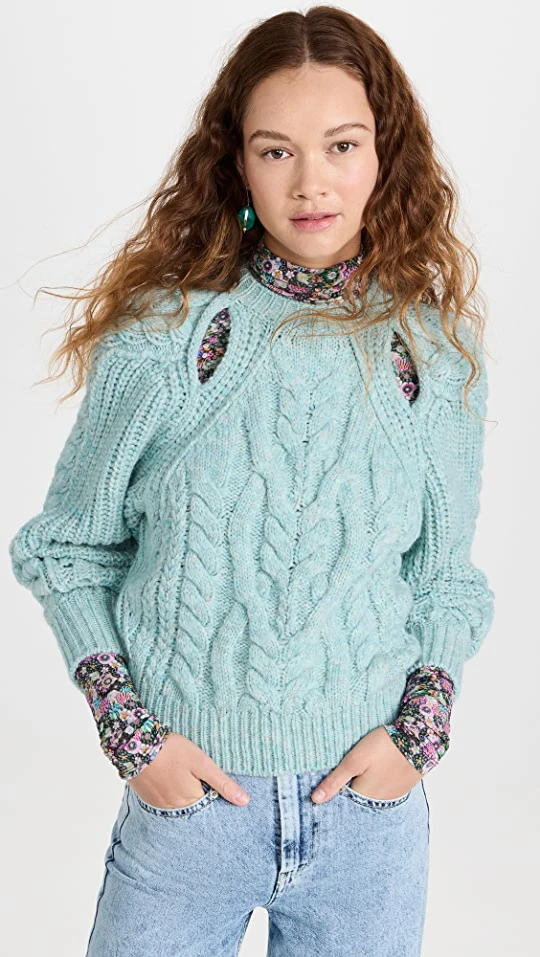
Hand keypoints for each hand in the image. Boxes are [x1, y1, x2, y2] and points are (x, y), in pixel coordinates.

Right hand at [127, 731, 250, 807]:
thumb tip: (244, 802)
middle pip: (195, 806)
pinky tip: (169, 778)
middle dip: (200, 794)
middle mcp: (176, 809)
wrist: (135, 744)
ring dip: (184, 794)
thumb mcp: (202, 763)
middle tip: (194, 774)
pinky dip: (170, 793)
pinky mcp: (149, 799)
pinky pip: (165, 802)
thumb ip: (222, 783)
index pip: (211, 805)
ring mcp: (160, 805)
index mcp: (192, 801)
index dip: (215, 793)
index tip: (213, 782)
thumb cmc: (172, 751)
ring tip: (181, 774)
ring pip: (180, 805)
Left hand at [311, 726, 423, 803]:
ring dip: (365, 784)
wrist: (420, 738)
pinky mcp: (403, 787)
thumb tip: (315, 800)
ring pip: (371, 794)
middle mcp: (379, 802)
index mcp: (364, 797)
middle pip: (357, 798)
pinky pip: (385, 790)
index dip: (334, 791)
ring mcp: (393, 795)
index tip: (326, 782)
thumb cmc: (383, 747)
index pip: (342, 801)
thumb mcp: (354, 760)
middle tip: (346, 770)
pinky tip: (377, 770)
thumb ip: (334, 781)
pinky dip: (378, 782)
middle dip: (349, 788)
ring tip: (362, 769)